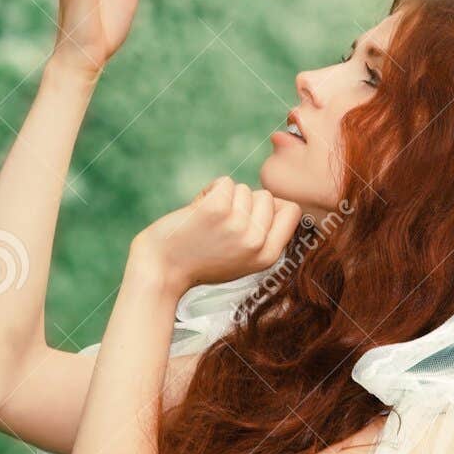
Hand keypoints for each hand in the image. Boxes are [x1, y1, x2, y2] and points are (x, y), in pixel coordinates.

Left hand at [133, 177, 304, 291]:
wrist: (162, 271)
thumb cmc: (201, 262)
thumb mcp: (243, 260)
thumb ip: (264, 236)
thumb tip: (277, 201)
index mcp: (268, 256)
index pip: (292, 211)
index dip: (271, 207)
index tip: (250, 216)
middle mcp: (256, 241)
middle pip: (265, 196)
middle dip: (243, 203)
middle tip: (221, 225)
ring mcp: (237, 225)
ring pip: (243, 189)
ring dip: (224, 198)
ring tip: (207, 221)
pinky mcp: (216, 210)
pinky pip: (224, 182)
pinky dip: (209, 191)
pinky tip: (198, 210)